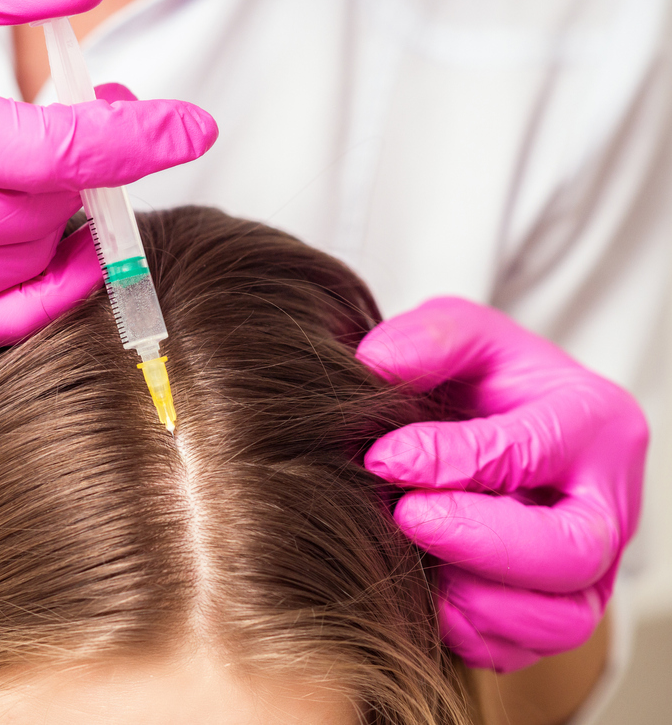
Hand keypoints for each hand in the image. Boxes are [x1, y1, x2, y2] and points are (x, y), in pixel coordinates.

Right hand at [0, 0, 216, 348]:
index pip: (53, 148)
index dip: (137, 138)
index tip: (192, 126)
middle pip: (47, 207)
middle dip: (96, 163)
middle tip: (103, 120)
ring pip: (29, 264)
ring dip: (65, 218)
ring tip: (48, 169)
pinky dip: (46, 291)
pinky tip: (62, 253)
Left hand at [357, 297, 646, 671]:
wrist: (501, 426)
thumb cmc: (486, 381)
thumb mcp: (466, 336)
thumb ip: (431, 338)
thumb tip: (376, 364)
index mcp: (593, 422)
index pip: (529, 453)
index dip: (450, 461)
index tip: (382, 458)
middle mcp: (608, 504)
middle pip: (570, 553)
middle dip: (478, 543)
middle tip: (405, 516)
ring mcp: (594, 567)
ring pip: (561, 618)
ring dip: (476, 600)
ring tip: (415, 561)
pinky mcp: (561, 608)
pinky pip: (528, 648)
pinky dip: (474, 633)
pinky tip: (426, 594)